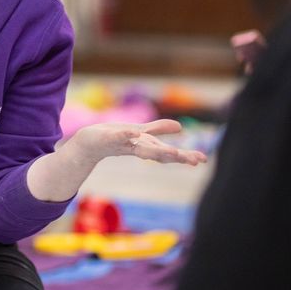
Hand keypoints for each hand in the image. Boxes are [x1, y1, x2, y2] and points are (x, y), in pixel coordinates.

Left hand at [73, 119, 206, 166]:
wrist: (88, 143)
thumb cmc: (115, 137)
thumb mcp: (139, 132)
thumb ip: (158, 129)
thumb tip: (180, 128)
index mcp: (145, 146)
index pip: (167, 153)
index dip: (184, 156)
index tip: (202, 160)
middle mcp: (136, 147)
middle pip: (158, 153)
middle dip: (175, 156)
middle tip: (193, 161)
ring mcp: (123, 143)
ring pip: (141, 148)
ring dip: (155, 150)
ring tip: (172, 152)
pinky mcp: (108, 138)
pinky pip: (117, 136)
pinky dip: (125, 134)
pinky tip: (133, 132)